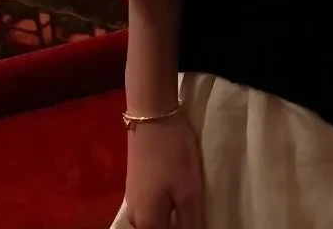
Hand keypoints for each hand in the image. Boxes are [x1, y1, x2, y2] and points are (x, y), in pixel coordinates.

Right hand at [114, 114, 203, 228]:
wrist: (151, 114)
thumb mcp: (188, 191)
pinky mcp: (136, 187)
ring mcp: (134, 202)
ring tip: (193, 208)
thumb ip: (191, 224)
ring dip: (175, 219)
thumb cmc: (172, 153)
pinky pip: (154, 210)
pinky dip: (168, 209)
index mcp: (148, 224)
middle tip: (198, 212)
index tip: (198, 218)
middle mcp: (136, 219)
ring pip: (158, 222)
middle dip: (181, 226)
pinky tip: (180, 198)